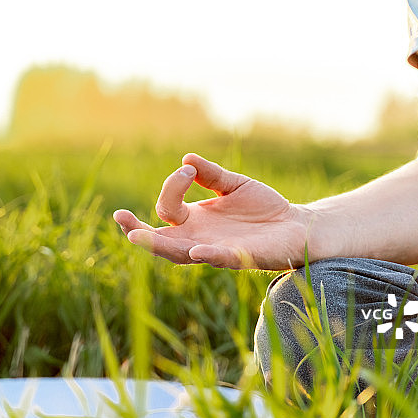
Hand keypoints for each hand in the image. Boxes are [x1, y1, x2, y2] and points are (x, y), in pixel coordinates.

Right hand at [113, 153, 311, 269]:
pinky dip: (208, 255)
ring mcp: (216, 250)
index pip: (166, 209)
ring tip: (138, 236)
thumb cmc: (264, 208)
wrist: (296, 226)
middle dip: (137, 230)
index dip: (171, 187)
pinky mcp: (240, 257)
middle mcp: (199, 237)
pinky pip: (220, 259)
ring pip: (179, 253)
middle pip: (159, 240)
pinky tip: (197, 250)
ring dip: (159, 246)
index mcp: (195, 220)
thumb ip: (211, 174)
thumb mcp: (234, 185)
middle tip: (121, 217)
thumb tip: (187, 158)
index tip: (189, 169)